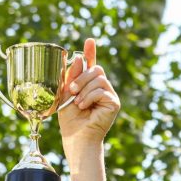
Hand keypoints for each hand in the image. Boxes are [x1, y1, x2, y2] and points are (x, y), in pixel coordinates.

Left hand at [58, 38, 120, 152]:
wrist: (76, 138)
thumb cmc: (70, 121)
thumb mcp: (66, 95)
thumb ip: (71, 77)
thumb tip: (78, 58)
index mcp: (89, 85)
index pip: (91, 64)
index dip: (90, 52)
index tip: (89, 41)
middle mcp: (102, 88)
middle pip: (96, 69)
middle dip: (81, 77)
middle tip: (71, 91)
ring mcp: (109, 95)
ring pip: (98, 78)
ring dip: (84, 89)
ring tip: (78, 103)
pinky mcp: (114, 102)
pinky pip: (101, 90)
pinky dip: (90, 97)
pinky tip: (85, 107)